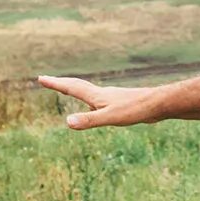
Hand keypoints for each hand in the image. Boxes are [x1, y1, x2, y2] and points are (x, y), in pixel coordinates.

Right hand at [35, 75, 161, 128]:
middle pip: (77, 86)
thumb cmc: (135, 110)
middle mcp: (101, 94)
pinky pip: (98, 99)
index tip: (40, 78)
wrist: (158, 104)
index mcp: (96, 96)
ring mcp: (111, 97)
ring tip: (67, 89)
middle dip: (60, 83)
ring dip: (74, 89)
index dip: (55, 84)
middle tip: (46, 80)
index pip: (71, 88)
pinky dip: (89, 99)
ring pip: (88, 91)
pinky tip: (95, 105)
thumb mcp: (110, 118)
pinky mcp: (120, 103)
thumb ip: (89, 120)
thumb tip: (67, 122)